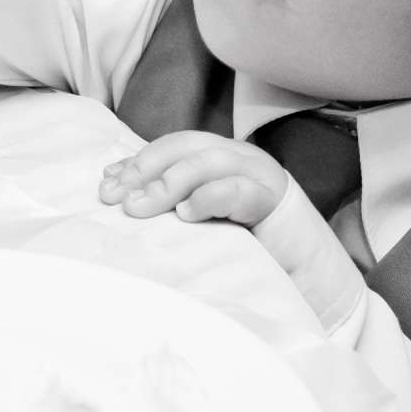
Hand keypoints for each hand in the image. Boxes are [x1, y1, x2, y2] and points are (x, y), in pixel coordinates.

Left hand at [98, 132, 287, 226]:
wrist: (305, 264)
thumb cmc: (246, 238)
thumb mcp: (200, 214)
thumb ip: (168, 197)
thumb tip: (115, 186)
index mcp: (218, 154)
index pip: (171, 147)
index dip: (136, 163)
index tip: (106, 187)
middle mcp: (237, 156)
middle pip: (185, 147)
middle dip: (146, 168)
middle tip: (116, 198)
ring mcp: (257, 173)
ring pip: (209, 161)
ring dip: (170, 182)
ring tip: (140, 207)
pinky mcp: (273, 199)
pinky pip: (238, 189)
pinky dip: (208, 197)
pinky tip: (186, 214)